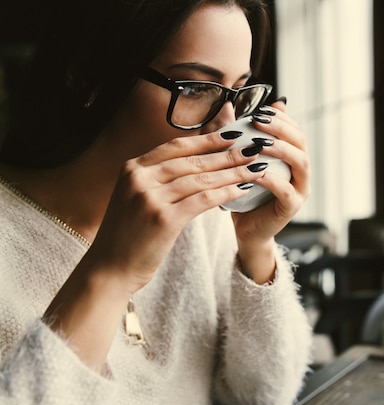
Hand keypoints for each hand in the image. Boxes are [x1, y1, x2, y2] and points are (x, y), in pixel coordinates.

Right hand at [44, 129, 270, 368]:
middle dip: (225, 154)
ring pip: (200, 179)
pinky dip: (225, 194)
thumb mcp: (136, 198)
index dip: (206, 138)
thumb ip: (158, 179)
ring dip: (231, 173)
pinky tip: (242, 190)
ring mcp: (150, 198)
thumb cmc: (127, 236)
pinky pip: (202, 200)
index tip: (230, 134)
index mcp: (132, 168)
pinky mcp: (163, 219)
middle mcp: (139, 178)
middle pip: (192, 160)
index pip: (176, 146)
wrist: (109, 270)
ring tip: (253, 168)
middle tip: (251, 148)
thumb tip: (192, 163)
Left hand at [231, 100, 310, 281]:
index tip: (261, 109)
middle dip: (282, 128)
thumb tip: (225, 105)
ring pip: (301, 163)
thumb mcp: (236, 160)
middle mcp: (301, 171)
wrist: (246, 230)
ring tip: (260, 142)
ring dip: (281, 149)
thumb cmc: (243, 193)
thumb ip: (234, 134)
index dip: (281, 117)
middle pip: (301, 142)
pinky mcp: (291, 207)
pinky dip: (272, 179)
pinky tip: (256, 171)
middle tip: (259, 120)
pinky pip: (286, 190)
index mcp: (292, 157)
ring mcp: (300, 190)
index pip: (294, 130)